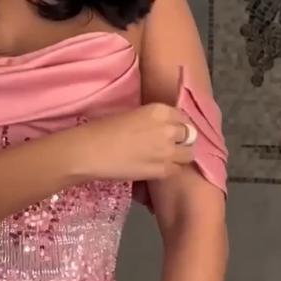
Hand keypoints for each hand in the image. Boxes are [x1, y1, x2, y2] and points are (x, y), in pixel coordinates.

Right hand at [67, 104, 195, 184]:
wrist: (90, 152)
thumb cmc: (102, 129)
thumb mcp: (131, 114)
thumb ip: (151, 119)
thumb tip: (159, 127)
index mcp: (159, 110)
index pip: (182, 116)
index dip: (178, 124)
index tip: (171, 130)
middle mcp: (169, 129)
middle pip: (190, 134)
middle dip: (183, 139)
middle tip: (171, 144)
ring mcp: (168, 151)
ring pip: (189, 154)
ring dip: (181, 155)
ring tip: (168, 157)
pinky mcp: (162, 171)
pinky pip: (177, 170)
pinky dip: (172, 169)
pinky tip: (160, 167)